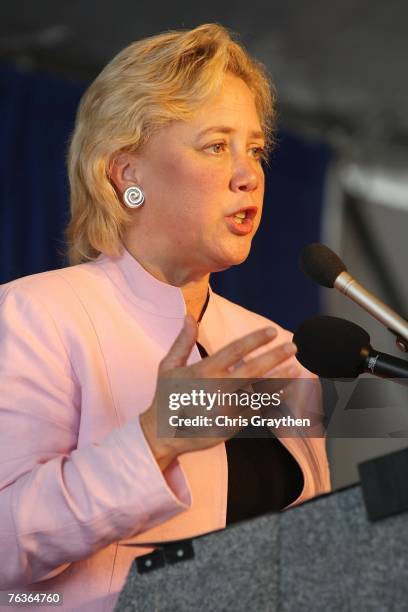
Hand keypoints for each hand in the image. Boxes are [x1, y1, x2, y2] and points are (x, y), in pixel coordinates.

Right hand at [139, 314, 299, 469]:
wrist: (163, 434)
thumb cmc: (166, 397)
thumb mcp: (169, 366)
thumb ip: (182, 341)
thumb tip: (189, 316)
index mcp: (204, 371)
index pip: (235, 350)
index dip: (255, 339)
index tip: (272, 331)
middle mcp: (218, 389)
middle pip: (253, 369)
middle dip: (275, 356)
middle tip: (293, 346)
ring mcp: (226, 408)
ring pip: (259, 391)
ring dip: (280, 380)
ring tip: (296, 370)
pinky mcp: (231, 425)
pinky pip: (256, 411)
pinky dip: (272, 401)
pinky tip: (284, 392)